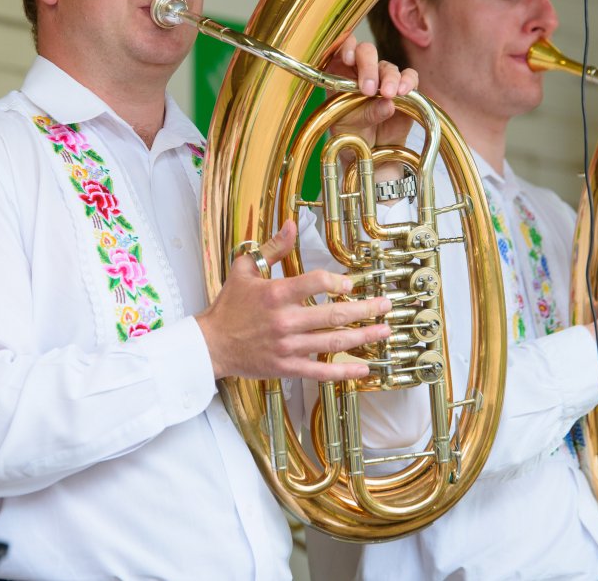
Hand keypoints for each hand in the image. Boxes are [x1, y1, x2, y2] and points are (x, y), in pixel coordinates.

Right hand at [196, 220, 392, 380]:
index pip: (314, 283)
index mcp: (275, 294)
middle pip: (333, 315)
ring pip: (333, 342)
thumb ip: (273, 248)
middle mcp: (284, 320)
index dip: (337, 282)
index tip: (351, 284)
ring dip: (363, 336)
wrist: (212, 344)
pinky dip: (344, 371)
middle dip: (365, 310)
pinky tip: (364, 368)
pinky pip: (320, 372)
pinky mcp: (287, 367)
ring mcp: (287, 346)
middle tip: (385, 305)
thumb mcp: (246, 270)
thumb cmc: (229, 306)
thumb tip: (291, 224)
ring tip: (383, 330)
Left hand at [324, 38, 418, 178]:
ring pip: (388, 67)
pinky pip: (410, 77)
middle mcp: (362, 70)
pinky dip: (409, 81)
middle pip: (367, 52)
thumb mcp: (349, 127)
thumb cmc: (353, 135)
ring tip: (388, 95)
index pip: (343, 49)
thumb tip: (387, 103)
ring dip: (390, 78)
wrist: (371, 152)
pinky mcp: (404, 88)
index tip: (348, 59)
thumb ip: (365, 114)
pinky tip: (405, 92)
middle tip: (369, 89)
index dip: (346, 48)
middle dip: (368, 66)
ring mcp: (384, 77)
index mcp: (340, 73)